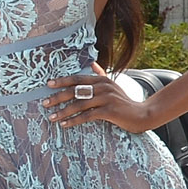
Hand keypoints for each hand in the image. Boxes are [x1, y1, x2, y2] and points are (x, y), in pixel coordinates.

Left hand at [41, 71, 158, 133]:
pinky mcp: (109, 110)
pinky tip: (65, 124)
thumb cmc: (124, 101)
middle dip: (58, 97)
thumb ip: (101, 74)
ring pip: (79, 104)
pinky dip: (74, 120)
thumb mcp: (113, 86)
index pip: (78, 79)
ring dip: (63, 111)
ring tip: (52, 117)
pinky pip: (87, 116)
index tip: (48, 85)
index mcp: (101, 80)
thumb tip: (92, 63)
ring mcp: (106, 98)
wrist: (142, 114)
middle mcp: (103, 87)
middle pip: (75, 91)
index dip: (62, 81)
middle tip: (44, 103)